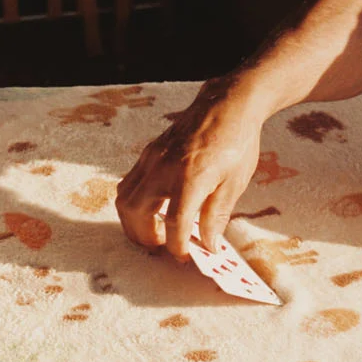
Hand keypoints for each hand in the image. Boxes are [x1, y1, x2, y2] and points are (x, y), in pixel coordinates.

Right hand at [116, 78, 265, 258]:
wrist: (226, 104)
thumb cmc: (236, 142)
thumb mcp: (234, 183)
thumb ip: (216, 216)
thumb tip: (208, 245)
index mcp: (191, 177)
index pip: (174, 223)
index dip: (177, 246)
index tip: (185, 256)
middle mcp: (164, 168)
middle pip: (136, 213)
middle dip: (146, 238)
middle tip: (163, 247)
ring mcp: (151, 159)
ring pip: (124, 199)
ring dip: (133, 223)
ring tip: (153, 232)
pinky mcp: (148, 154)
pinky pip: (128, 184)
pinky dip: (134, 204)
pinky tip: (152, 209)